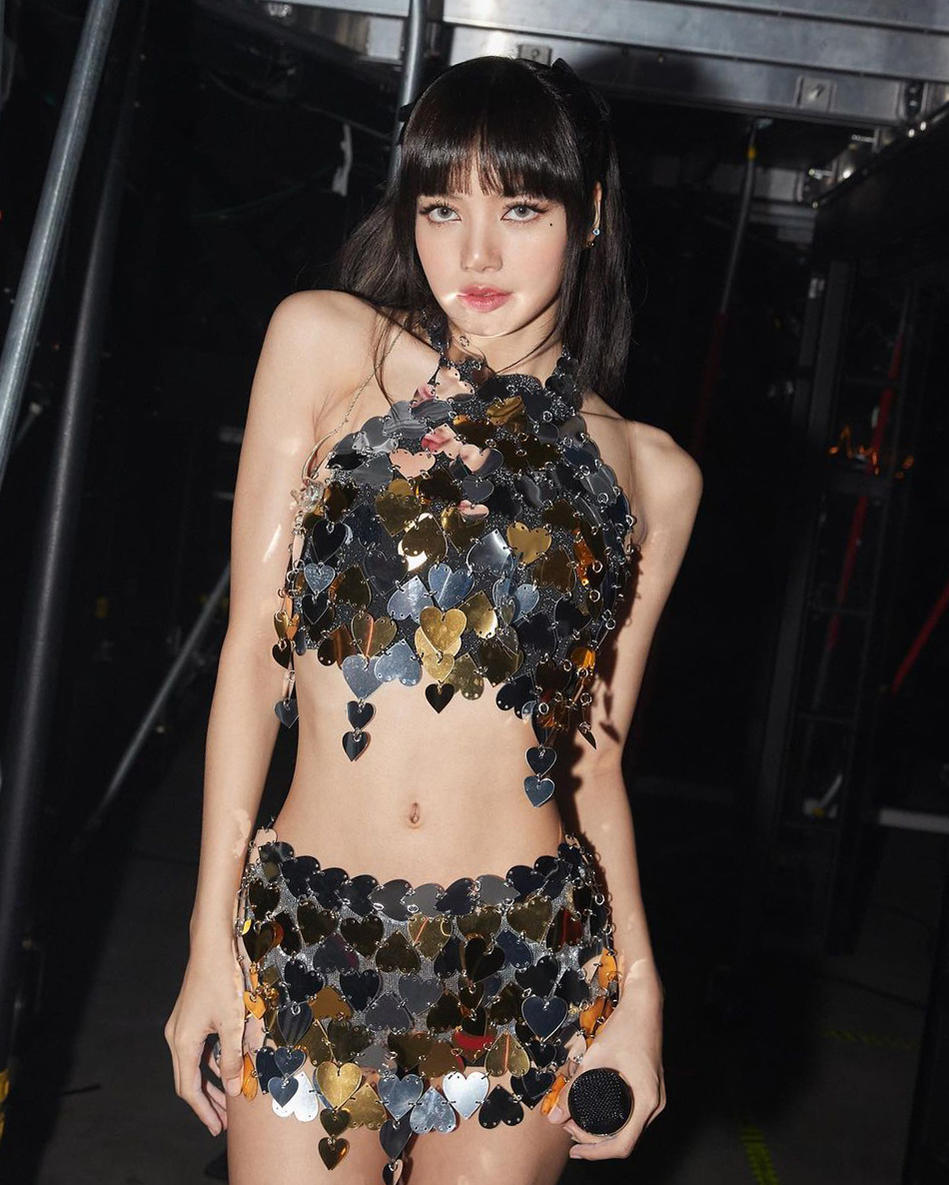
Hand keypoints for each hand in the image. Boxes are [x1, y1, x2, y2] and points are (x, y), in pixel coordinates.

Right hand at [164, 943, 245, 1135]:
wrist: (212, 945)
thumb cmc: (222, 980)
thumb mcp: (233, 1023)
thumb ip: (233, 1058)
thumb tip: (235, 1089)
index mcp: (183, 1043)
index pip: (189, 1088)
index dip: (203, 1110)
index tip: (217, 1127)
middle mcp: (177, 1037)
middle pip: (190, 1079)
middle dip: (209, 1100)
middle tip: (226, 1120)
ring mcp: (182, 1026)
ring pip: (196, 1063)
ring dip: (212, 1081)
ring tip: (231, 1097)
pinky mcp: (191, 1016)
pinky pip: (200, 1047)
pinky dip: (213, 1060)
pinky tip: (230, 1065)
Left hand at [546, 982, 665, 1160]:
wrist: (645, 1004)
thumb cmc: (627, 1027)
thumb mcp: (595, 1058)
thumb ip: (574, 1088)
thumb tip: (555, 1113)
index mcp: (647, 1100)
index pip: (622, 1146)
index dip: (596, 1154)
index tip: (575, 1151)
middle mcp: (655, 1103)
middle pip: (625, 1139)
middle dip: (594, 1139)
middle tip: (568, 1126)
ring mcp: (654, 1096)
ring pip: (628, 1127)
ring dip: (602, 1127)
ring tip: (576, 1117)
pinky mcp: (649, 1088)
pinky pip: (631, 1114)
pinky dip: (611, 1115)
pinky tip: (593, 1106)